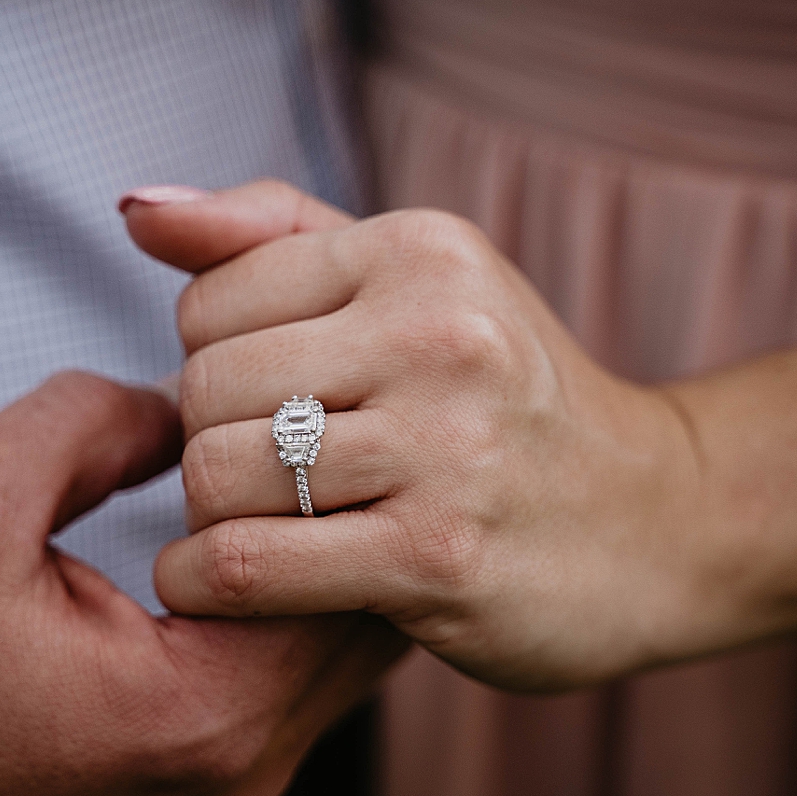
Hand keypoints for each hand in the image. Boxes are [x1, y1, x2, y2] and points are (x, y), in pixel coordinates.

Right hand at [0, 371, 404, 795]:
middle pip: (365, 616)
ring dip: (318, 559)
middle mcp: (240, 770)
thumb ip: (90, 421)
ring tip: (273, 467)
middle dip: (344, 509)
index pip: (342, 561)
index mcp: (198, 712)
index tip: (285, 389)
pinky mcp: (196, 787)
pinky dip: (284, 608)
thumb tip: (181, 397)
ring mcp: (225, 790)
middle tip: (303, 416)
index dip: (323, 460)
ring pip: (339, 653)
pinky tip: (241, 541)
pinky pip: (290, 685)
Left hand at [124, 181, 712, 691]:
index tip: (268, 402)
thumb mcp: (414, 283)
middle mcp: (438, 333)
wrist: (661, 522)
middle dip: (208, 440)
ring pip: (216, 473)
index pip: (208, 300)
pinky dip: (205, 582)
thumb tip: (136, 211)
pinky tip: (220, 584)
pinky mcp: (437, 556)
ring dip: (210, 518)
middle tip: (264, 473)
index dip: (213, 364)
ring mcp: (445, 447)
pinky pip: (248, 564)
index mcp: (422, 251)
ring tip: (259, 524)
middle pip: (203, 387)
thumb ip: (269, 234)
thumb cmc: (508, 399)